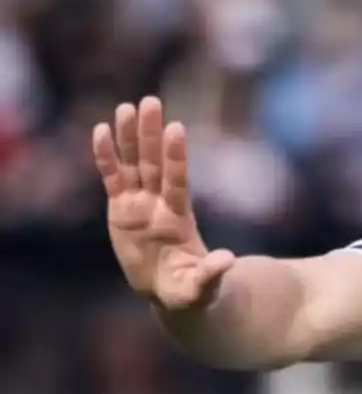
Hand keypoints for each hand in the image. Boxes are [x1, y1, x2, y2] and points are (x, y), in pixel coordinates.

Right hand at [93, 97, 234, 309]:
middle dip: (151, 134)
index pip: (176, 180)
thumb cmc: (190, 290)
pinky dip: (106, 158)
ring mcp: (139, 204)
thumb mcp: (201, 287)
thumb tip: (227, 260)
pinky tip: (101, 132)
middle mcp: (159, 204)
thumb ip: (211, 273)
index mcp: (178, 218)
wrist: (172, 291)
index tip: (176, 128)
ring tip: (126, 107)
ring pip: (133, 164)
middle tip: (150, 101)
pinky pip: (112, 179)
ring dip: (129, 137)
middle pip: (154, 163)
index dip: (175, 156)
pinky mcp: (120, 210)